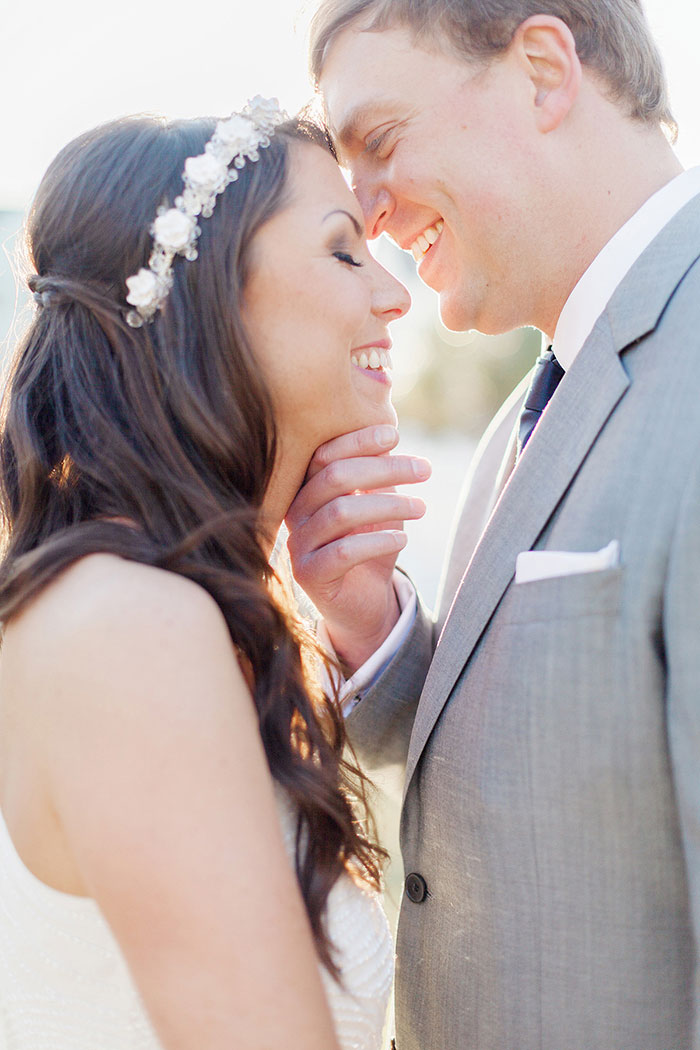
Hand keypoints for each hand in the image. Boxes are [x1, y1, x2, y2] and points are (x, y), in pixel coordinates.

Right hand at [286, 425, 430, 672]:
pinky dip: (377, 542)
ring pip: (341, 513)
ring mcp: (298, 545)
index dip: (358, 441)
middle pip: (334, 478)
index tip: (395, 435)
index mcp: (306, 489)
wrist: (365, 600)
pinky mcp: (309, 576)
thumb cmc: (370, 544)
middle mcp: (294, 513)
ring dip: (389, 505)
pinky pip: (343, 552)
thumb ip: (376, 475)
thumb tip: (388, 436)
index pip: (324, 454)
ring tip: (421, 507)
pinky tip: (402, 540)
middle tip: (424, 469)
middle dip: (384, 469)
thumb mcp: (377, 503)